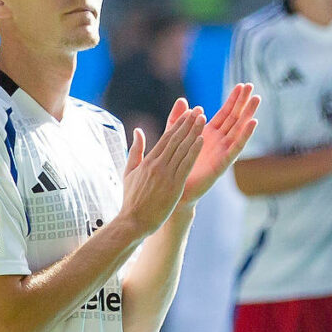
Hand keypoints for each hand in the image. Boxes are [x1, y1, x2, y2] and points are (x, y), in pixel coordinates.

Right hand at [116, 103, 205, 237]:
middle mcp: (157, 165)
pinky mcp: (174, 185)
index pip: (165, 137)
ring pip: (182, 149)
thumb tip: (138, 131)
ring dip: (193, 132)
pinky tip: (201, 140)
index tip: (187, 113)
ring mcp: (166, 174)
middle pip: (175, 139)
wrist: (133, 221)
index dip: (178, 124)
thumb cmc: (131, 199)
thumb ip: (135, 151)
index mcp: (148, 161)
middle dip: (188, 123)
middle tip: (198, 110)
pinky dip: (193, 151)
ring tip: (202, 119)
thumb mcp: (129, 172)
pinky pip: (186, 164)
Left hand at [185, 84, 259, 199]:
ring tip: (257, 100)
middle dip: (244, 102)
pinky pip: (236, 148)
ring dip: (248, 115)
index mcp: (209, 134)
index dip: (234, 100)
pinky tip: (253, 123)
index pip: (225, 113)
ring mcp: (223, 152)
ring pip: (239, 130)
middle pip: (235, 118)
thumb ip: (178, 119)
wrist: (174, 190)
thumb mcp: (174, 137)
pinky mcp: (223, 164)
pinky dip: (245, 135)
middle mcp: (219, 142)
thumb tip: (182, 100)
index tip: (243, 85)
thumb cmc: (175, 166)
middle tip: (253, 86)